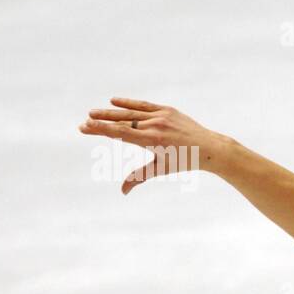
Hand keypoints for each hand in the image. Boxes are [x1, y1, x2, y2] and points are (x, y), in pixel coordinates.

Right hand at [78, 97, 233, 193]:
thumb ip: (139, 177)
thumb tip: (123, 192)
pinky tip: (114, 101)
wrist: (209, 148)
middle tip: (85, 121)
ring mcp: (162, 116)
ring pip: (131, 112)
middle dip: (102, 121)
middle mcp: (155, 126)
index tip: (84, 127)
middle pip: (122, 121)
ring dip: (111, 112)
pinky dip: (129, 103)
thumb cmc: (184, 161)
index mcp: (152, 141)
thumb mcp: (161, 169)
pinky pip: (144, 105)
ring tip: (93, 112)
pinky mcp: (168, 110)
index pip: (120, 133)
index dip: (100, 129)